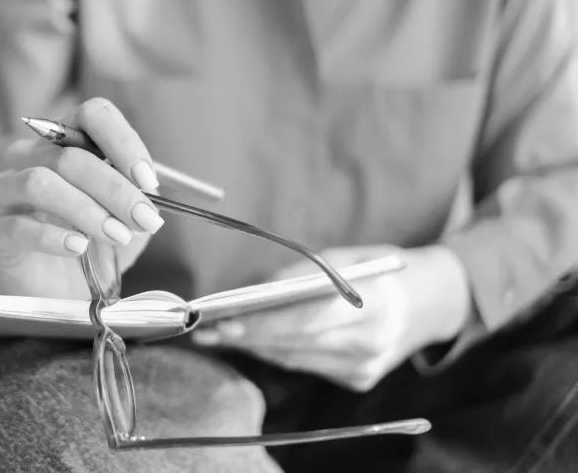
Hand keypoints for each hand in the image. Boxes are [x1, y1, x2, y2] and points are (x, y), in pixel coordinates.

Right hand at [0, 98, 164, 299]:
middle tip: (143, 219)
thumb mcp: (124, 218)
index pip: (93, 115)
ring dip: (86, 210)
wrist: (57, 290)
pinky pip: (17, 225)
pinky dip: (53, 237)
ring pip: (40, 182)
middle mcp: (31, 156)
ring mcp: (6, 190)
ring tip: (116, 236)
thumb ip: (137, 200)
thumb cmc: (91, 244)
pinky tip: (77, 248)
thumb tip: (148, 195)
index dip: (123, 143)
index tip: (148, 181)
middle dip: (115, 189)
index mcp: (67, 141)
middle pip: (70, 155)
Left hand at [193, 245, 472, 391]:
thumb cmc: (382, 269)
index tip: (224, 321)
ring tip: (218, 335)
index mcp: (374, 304)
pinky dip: (277, 352)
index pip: (306, 320)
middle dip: (246, 337)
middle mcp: (370, 342)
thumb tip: (256, 291)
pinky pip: (306, 365)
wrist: (431, 302)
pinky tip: (251, 342)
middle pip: (294, 345)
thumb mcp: (347, 256)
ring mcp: (365, 367)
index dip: (261, 324)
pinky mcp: (358, 380)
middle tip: (206, 330)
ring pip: (295, 359)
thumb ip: (304, 273)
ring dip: (254, 347)